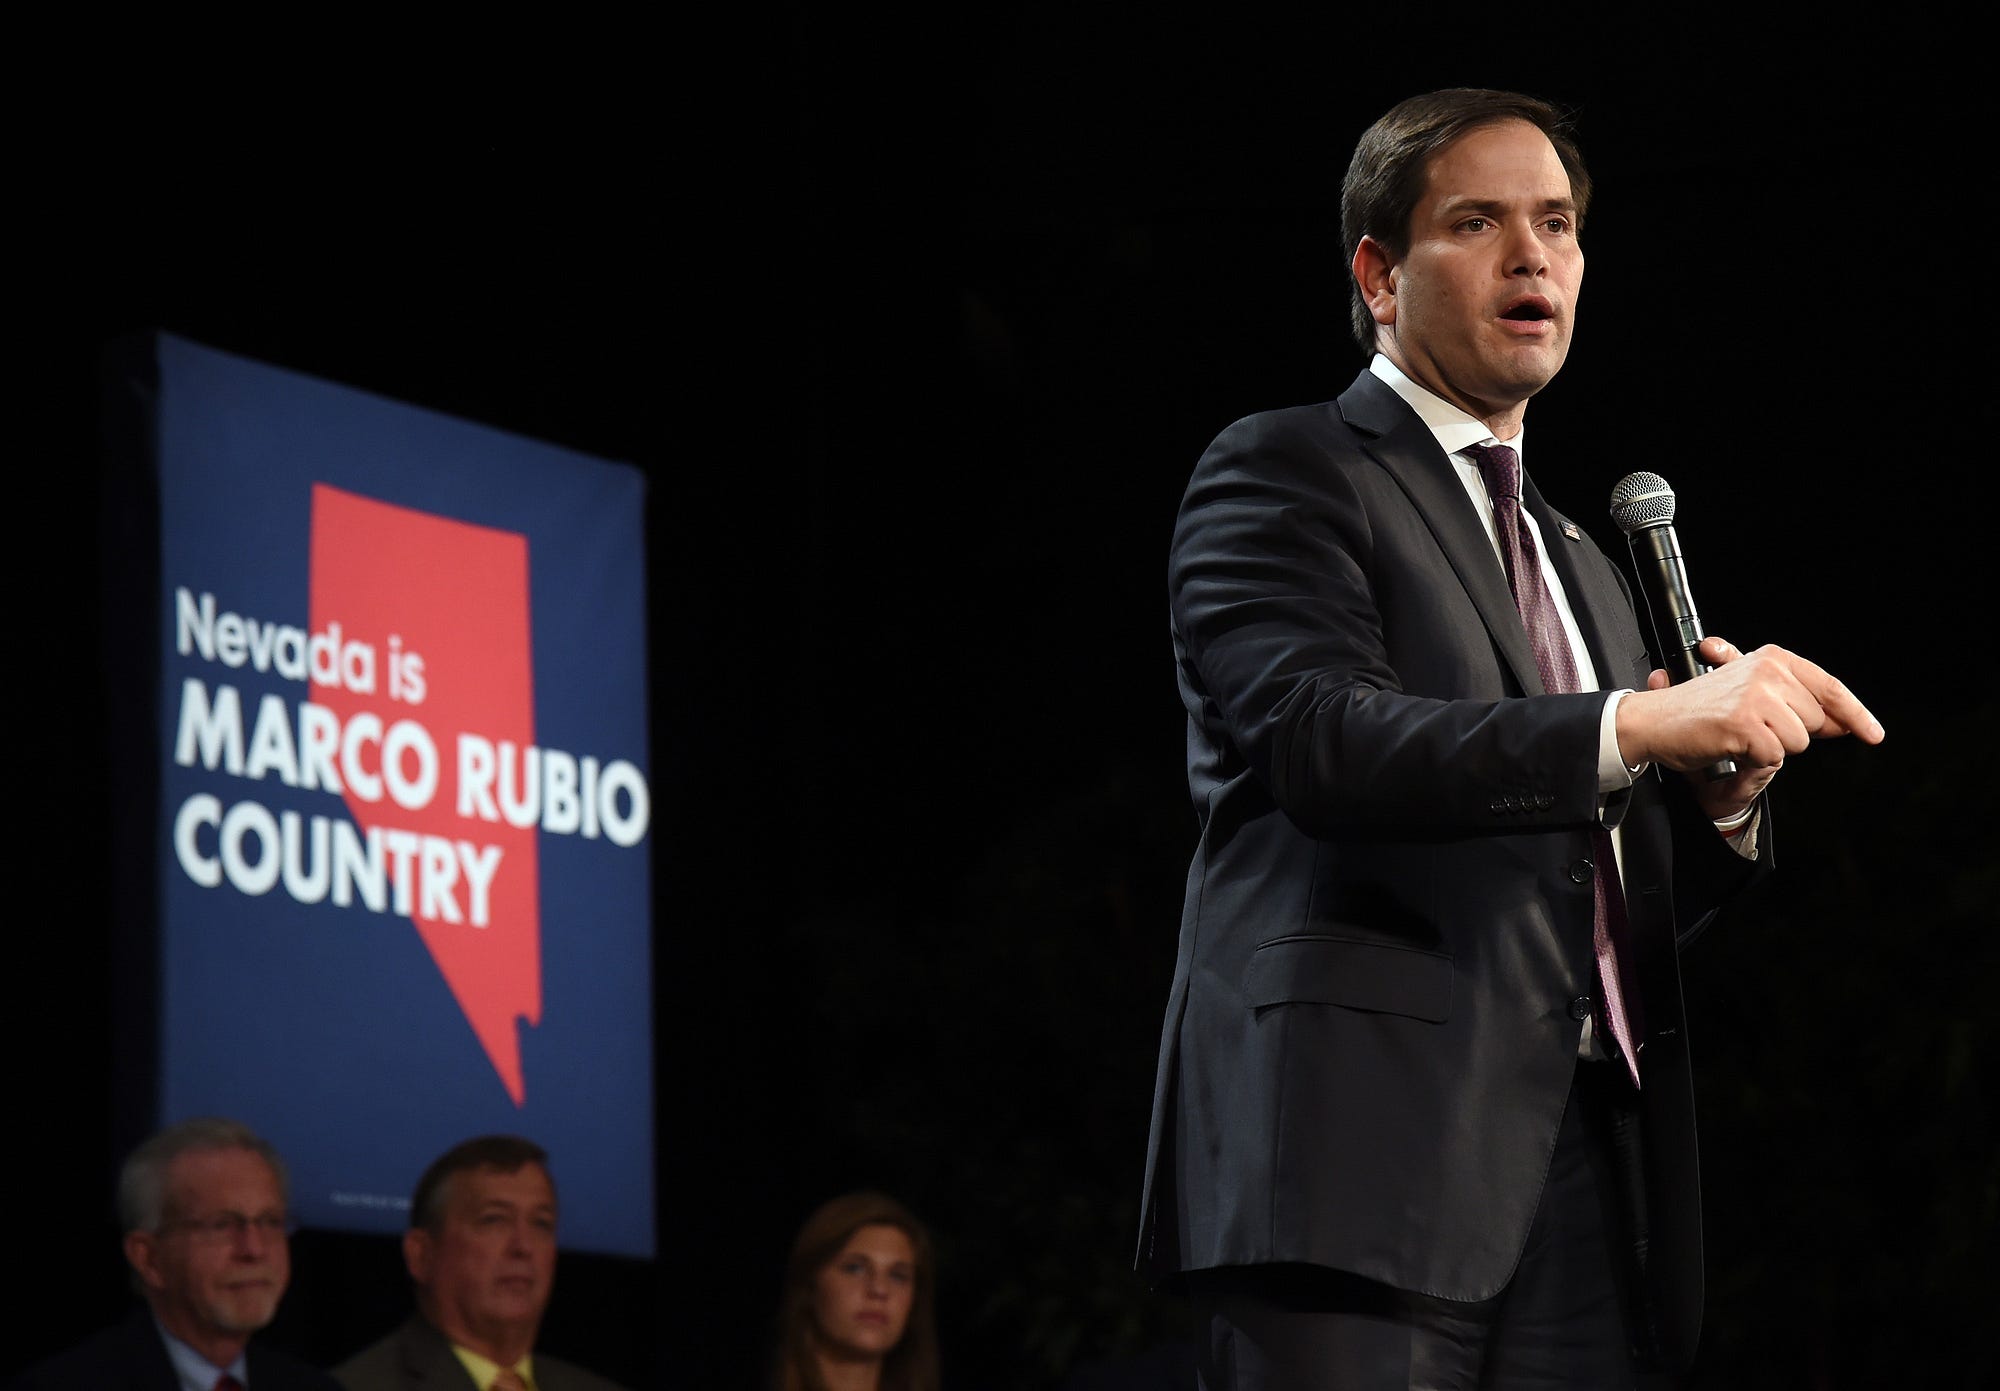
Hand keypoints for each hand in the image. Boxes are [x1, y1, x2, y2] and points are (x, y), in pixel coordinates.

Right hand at [1619, 636, 1884, 818]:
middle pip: (1816, 721)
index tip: (1873, 734)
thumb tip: (1841, 723)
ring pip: (1799, 741)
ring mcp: (1757, 696)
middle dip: (1790, 734)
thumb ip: (1798, 705)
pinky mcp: (1745, 723)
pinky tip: (1731, 747)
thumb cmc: (1698, 711)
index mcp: (1773, 658)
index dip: (1856, 714)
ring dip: (1771, 749)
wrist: (1652, 721)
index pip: (1830, 688)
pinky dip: (1754, 760)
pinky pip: (1774, 757)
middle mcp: (1769, 671)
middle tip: (1751, 729)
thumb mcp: (1752, 695)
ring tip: (1738, 736)